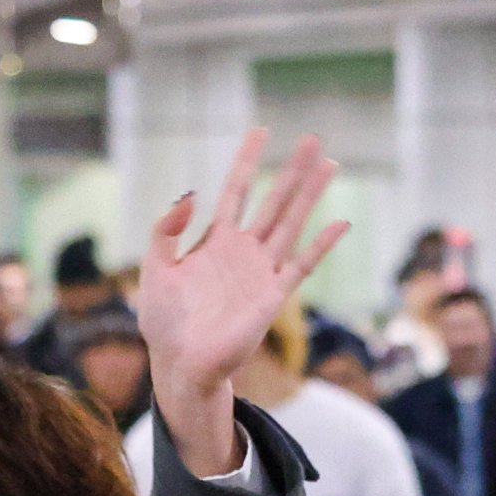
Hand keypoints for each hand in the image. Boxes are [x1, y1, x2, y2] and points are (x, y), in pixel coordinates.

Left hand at [139, 128, 348, 478]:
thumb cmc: (164, 322)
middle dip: (292, 170)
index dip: (246, 161)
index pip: (236, 190)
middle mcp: (243, 251)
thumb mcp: (154, 268)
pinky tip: (341, 223)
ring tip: (330, 164)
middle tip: (312, 138)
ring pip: (292, 223)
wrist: (181, 364)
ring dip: (311, 195)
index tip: (260, 131)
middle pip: (274, 200)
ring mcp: (261, 272)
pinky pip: (301, 265)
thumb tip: (191, 194)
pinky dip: (321, 245)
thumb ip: (166, 230)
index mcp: (215, 241)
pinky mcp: (272, 296)